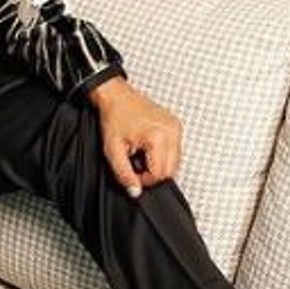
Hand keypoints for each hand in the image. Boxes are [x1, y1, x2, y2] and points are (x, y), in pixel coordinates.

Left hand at [88, 76, 180, 198]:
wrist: (116, 96)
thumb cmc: (113, 117)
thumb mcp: (112, 150)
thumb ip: (124, 174)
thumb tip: (135, 192)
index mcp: (158, 137)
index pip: (160, 174)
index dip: (144, 179)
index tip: (132, 171)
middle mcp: (171, 131)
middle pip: (171, 171)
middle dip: (153, 173)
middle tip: (135, 162)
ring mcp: (176, 127)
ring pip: (175, 162)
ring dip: (158, 164)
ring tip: (141, 152)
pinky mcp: (176, 126)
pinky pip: (175, 150)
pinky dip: (163, 154)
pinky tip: (148, 146)